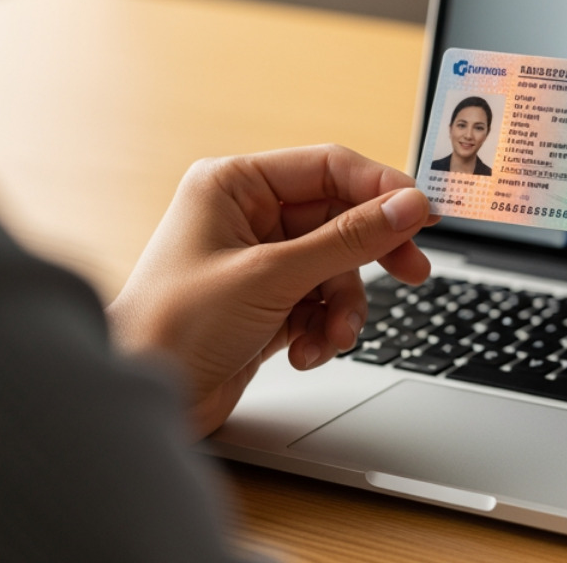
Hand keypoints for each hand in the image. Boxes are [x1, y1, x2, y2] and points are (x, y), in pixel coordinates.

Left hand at [106, 145, 437, 436]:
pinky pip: (319, 302)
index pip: (328, 166)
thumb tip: (407, 206)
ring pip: (335, 267)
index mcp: (235, 184)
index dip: (381, 188)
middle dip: (369, 256)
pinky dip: (323, 327)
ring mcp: (257, 261)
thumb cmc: (175, 326)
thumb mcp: (273, 276)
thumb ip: (349, 240)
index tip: (424, 214)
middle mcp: (246, 216)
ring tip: (333, 336)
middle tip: (413, 272)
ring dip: (343, 305)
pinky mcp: (265, 304)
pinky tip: (305, 352)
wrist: (142, 400)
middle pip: (339, 219)